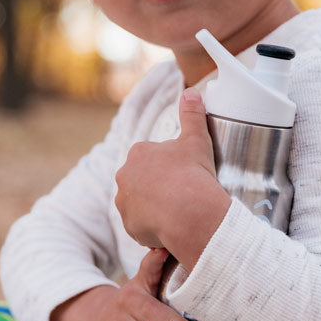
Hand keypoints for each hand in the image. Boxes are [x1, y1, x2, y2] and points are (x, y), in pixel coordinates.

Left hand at [114, 88, 228, 269]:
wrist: (191, 212)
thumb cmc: (193, 174)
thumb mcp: (196, 139)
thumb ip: (192, 114)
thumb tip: (192, 92)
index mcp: (138, 153)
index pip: (150, 158)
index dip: (168, 166)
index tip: (182, 175)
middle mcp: (124, 176)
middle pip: (141, 181)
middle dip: (156, 186)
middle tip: (180, 194)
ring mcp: (124, 202)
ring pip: (139, 203)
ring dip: (152, 207)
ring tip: (175, 212)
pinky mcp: (129, 226)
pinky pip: (140, 226)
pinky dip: (151, 227)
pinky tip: (169, 226)